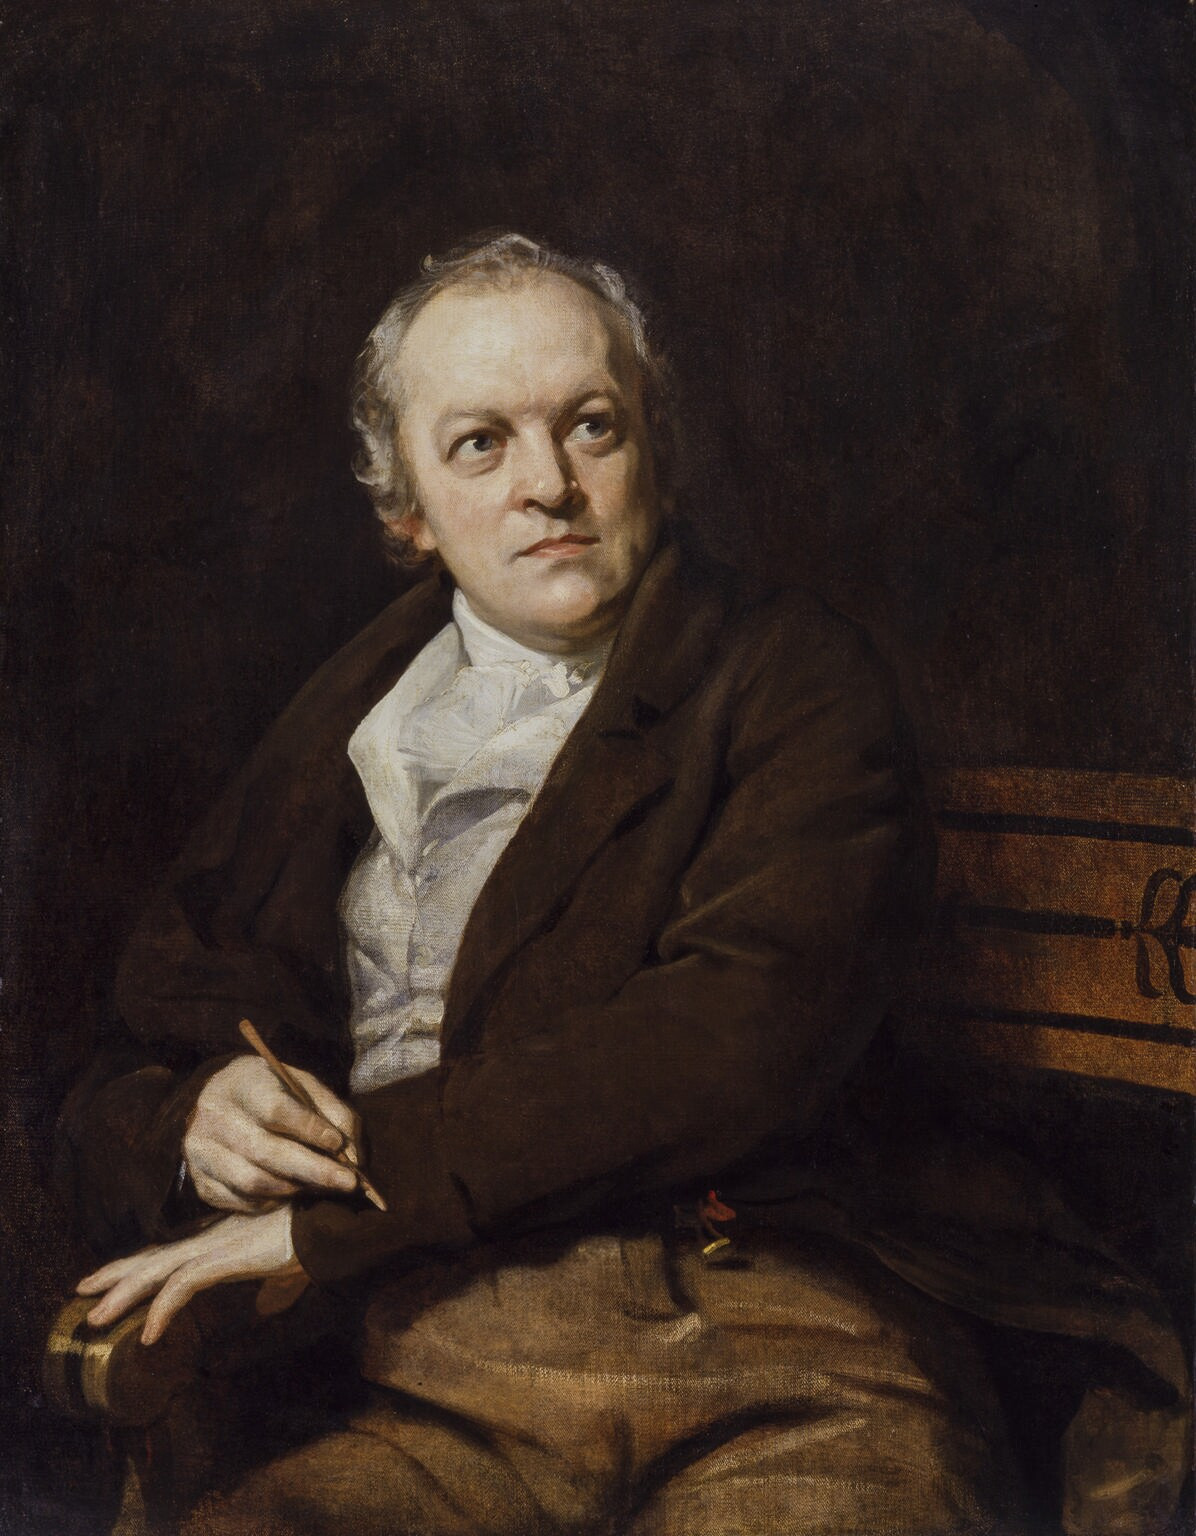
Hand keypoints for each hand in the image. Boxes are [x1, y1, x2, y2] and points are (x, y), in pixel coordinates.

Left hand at [77, 1206, 304, 1343]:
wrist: (336, 1218)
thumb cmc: (315, 1232)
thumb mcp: (282, 1260)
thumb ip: (268, 1277)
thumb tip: (267, 1301)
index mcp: (222, 1236)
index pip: (171, 1251)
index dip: (139, 1263)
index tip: (111, 1276)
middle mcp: (213, 1237)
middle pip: (153, 1257)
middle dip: (116, 1274)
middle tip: (81, 1291)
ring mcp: (218, 1245)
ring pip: (158, 1271)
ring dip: (124, 1295)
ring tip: (95, 1318)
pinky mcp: (227, 1256)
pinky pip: (185, 1287)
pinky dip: (163, 1310)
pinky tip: (148, 1334)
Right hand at [184, 1055, 360, 1211]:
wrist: (218, 1098)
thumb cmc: (272, 1091)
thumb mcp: (305, 1086)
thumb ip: (336, 1114)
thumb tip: (355, 1158)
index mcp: (243, 1083)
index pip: (274, 1109)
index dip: (308, 1128)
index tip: (338, 1143)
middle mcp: (214, 1117)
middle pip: (265, 1151)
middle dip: (314, 1170)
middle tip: (349, 1182)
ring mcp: (202, 1152)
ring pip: (252, 1182)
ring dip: (295, 1188)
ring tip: (322, 1185)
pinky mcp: (201, 1181)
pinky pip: (242, 1202)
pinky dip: (274, 1201)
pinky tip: (292, 1190)